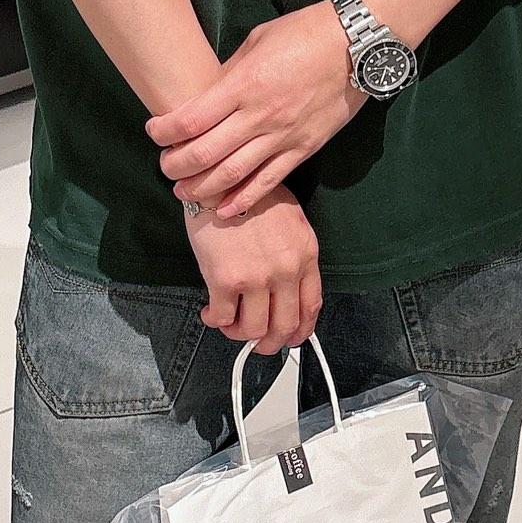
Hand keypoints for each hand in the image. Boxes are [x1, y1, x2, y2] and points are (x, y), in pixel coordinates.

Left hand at [145, 1, 368, 216]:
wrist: (356, 45)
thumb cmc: (304, 33)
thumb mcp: (256, 42)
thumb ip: (230, 75)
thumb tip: (206, 96)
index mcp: (244, 83)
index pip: (190, 119)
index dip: (164, 131)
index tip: (154, 132)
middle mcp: (260, 114)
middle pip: (205, 152)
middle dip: (176, 166)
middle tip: (165, 168)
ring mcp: (283, 135)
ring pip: (233, 174)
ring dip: (202, 188)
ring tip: (184, 192)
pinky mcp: (304, 148)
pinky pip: (269, 181)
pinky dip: (244, 198)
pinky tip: (225, 208)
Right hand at [185, 183, 321, 353]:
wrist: (220, 179)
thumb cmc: (250, 195)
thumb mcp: (290, 221)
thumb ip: (293, 254)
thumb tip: (287, 285)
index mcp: (305, 255)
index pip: (311, 307)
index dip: (300, 331)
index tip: (290, 337)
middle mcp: (285, 270)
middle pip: (284, 327)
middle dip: (269, 343)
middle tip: (256, 342)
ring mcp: (256, 277)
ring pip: (253, 330)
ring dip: (238, 334)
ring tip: (229, 323)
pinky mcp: (225, 279)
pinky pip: (222, 318)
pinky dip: (215, 321)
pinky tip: (210, 312)